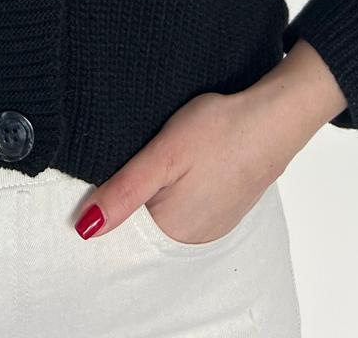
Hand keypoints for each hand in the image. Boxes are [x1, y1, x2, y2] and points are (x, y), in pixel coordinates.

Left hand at [72, 90, 292, 246]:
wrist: (271, 119)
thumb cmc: (218, 131)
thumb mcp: (162, 155)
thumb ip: (124, 193)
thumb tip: (87, 228)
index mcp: (170, 230)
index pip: (121, 231)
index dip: (106, 203)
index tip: (106, 176)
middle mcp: (190, 239)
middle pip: (142, 225)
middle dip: (130, 200)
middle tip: (138, 159)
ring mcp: (209, 227)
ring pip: (164, 217)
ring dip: (153, 196)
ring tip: (159, 162)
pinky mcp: (222, 211)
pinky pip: (186, 211)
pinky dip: (176, 193)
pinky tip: (180, 169)